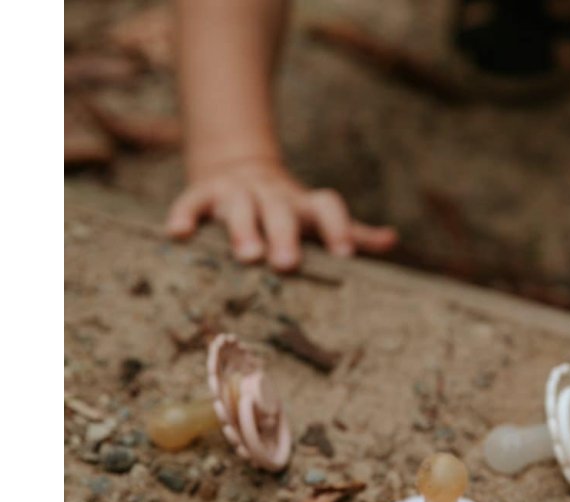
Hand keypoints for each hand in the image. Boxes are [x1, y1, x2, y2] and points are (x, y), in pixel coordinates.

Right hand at [166, 157, 397, 270]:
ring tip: (246, 256)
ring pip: (240, 205)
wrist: (240, 169)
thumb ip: (353, 232)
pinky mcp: (203, 193)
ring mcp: (237, 191)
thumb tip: (391, 240)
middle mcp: (272, 195)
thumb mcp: (318, 219)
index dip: (338, 228)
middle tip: (287, 264)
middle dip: (284, 235)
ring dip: (242, 228)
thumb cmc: (288, 211)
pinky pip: (192, 201)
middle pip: (281, 210)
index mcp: (304, 204)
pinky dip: (185, 214)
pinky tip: (178, 234)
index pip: (327, 207)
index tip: (345, 254)